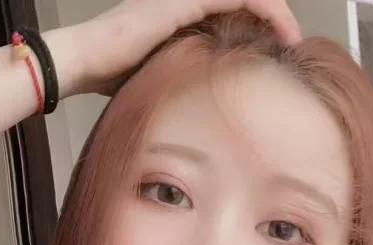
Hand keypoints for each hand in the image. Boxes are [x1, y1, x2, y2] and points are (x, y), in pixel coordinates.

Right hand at [56, 0, 300, 97]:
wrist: (82, 59)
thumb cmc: (107, 74)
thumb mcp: (154, 77)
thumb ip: (178, 78)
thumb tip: (196, 106)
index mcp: (179, 15)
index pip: (229, 11)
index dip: (257, 25)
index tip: (273, 52)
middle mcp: (185, 0)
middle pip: (243, 1)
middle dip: (271, 20)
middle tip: (288, 45)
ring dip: (275, 14)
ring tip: (291, 38)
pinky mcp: (186, 0)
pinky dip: (267, 10)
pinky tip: (281, 31)